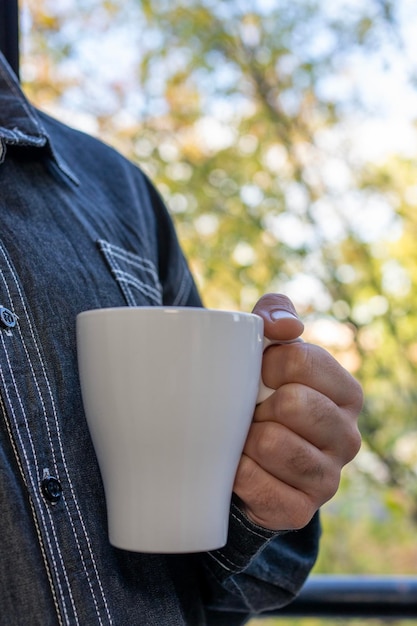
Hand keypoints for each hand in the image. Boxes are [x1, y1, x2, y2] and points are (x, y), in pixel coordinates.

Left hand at [233, 293, 362, 530]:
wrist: (245, 457)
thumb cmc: (258, 393)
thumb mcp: (264, 344)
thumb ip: (275, 313)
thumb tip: (287, 327)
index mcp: (346, 392)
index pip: (300, 360)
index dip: (265, 364)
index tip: (257, 374)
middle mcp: (348, 437)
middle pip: (292, 403)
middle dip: (259, 405)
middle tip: (252, 413)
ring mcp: (329, 478)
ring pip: (272, 444)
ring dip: (245, 439)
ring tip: (247, 439)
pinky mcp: (301, 510)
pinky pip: (256, 484)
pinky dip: (237, 472)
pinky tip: (240, 468)